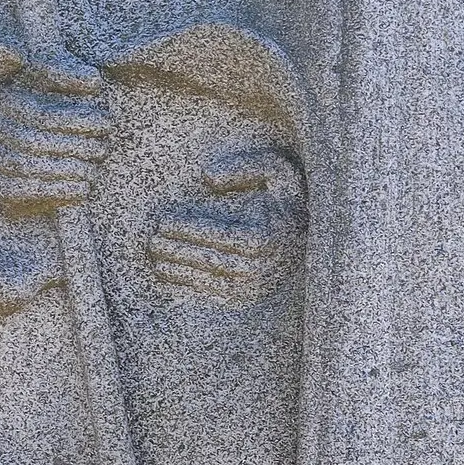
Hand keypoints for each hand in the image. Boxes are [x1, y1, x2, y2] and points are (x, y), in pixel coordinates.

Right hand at [0, 56, 111, 215]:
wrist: (25, 155)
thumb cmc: (49, 111)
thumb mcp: (51, 82)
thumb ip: (66, 73)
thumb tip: (92, 81)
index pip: (39, 113)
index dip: (76, 120)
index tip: (106, 123)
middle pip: (31, 141)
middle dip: (74, 146)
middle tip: (103, 149)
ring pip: (24, 165)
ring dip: (66, 169)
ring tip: (94, 170)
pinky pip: (19, 190)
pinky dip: (56, 190)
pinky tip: (83, 189)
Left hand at [147, 144, 303, 301]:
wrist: (311, 233)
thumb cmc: (285, 197)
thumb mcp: (275, 169)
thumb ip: (244, 167)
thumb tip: (208, 178)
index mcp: (269, 235)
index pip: (222, 235)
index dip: (189, 229)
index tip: (164, 220)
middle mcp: (264, 265)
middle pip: (213, 260)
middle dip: (178, 251)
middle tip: (152, 241)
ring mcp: (257, 285)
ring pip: (212, 281)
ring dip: (180, 272)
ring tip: (156, 260)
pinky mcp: (250, 296)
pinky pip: (215, 295)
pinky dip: (189, 289)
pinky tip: (168, 278)